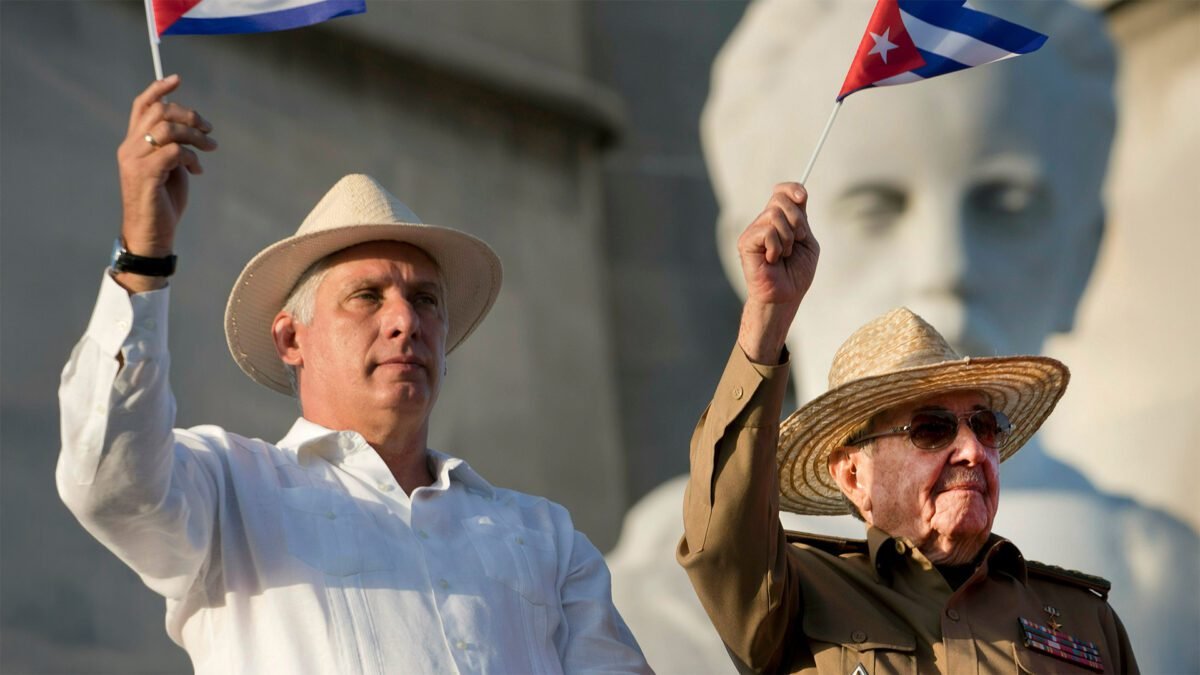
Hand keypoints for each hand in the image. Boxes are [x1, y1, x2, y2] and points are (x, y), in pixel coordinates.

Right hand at [115, 76, 216, 289]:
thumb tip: (194, 130)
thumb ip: (175, 148)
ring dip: (195, 135)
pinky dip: (191, 157)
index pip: (141, 106)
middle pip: (159, 112)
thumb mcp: (171, 169)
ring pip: (167, 129)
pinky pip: (174, 152)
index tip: (177, 79)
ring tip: (209, 148)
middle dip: (190, 115)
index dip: (158, 89)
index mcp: (133, 144)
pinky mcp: (145, 174)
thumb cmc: (163, 204)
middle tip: (209, 130)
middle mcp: (129, 148)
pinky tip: (198, 170)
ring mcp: (134, 160)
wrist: (151, 236)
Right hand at [736, 182, 818, 363]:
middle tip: (796, 242)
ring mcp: (753, 232)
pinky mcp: (746, 242)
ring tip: (784, 255)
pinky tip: (773, 260)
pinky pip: (767, 231)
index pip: (782, 192)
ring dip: (788, 238)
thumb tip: (800, 194)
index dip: (792, 189)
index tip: (803, 197)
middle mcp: (764, 223)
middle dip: (796, 220)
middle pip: (780, 199)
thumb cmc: (796, 273)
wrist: (785, 296)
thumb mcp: (806, 241)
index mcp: (779, 220)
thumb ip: (802, 218)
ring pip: (774, 215)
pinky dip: (777, 247)